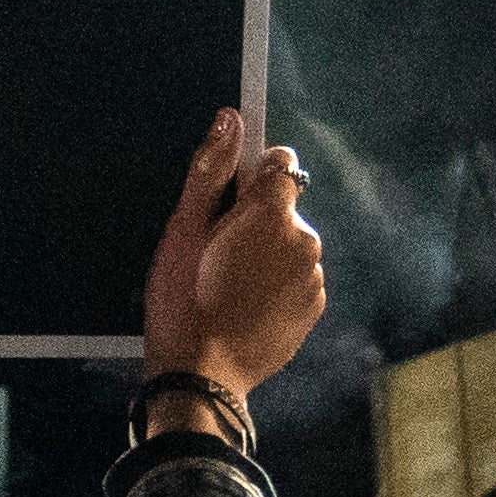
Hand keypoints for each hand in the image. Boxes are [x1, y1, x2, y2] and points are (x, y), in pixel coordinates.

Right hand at [139, 109, 324, 400]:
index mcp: (271, 213)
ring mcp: (312, 278)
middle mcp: (304, 240)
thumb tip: (230, 120)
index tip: (230, 198)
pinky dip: (275, 287)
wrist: (202, 376)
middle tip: (215, 253)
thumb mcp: (183, 230)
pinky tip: (242, 305)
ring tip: (227, 285)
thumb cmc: (184, 301)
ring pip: (289, 247)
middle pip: (283, 209)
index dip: (254, 175)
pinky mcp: (313, 309)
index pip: (281, 162)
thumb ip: (210, 171)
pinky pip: (296, 282)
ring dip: (266, 256)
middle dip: (256, 222)